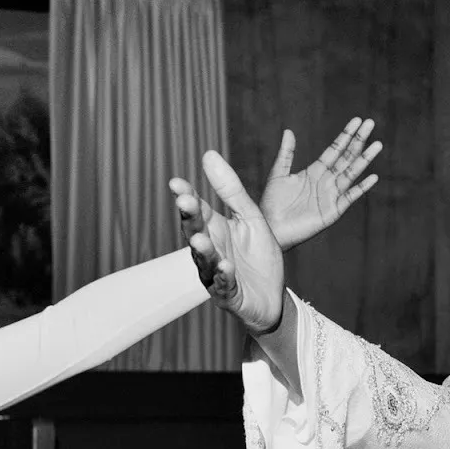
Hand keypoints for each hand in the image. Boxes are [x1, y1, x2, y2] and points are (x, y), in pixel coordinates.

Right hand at [173, 152, 285, 333]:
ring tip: (201, 239)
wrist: (273, 295)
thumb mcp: (251, 217)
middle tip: (185, 202)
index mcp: (214, 230)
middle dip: (190, 219)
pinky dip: (224, 277)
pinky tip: (226, 266)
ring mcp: (216, 274)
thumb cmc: (258, 255)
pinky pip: (224, 286)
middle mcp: (210, 251)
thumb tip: (208, 153)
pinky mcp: (229, 296)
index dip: (187, 197)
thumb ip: (231, 190)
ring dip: (203, 251)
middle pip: (195, 233)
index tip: (176, 183)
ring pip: (206, 262)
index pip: (197, 210)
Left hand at [260, 117, 382, 250]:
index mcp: (315, 171)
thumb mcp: (278, 174)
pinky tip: (373, 177)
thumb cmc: (272, 204)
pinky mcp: (333, 211)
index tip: (357, 120)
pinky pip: (349, 197)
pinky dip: (361, 188)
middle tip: (371, 123)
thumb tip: (288, 130)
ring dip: (364, 159)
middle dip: (358, 140)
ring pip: (351, 173)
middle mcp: (326, 181)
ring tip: (377, 145)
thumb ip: (286, 154)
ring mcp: (331, 196)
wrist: (271, 229)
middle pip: (346, 157)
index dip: (346, 135)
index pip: (335, 149)